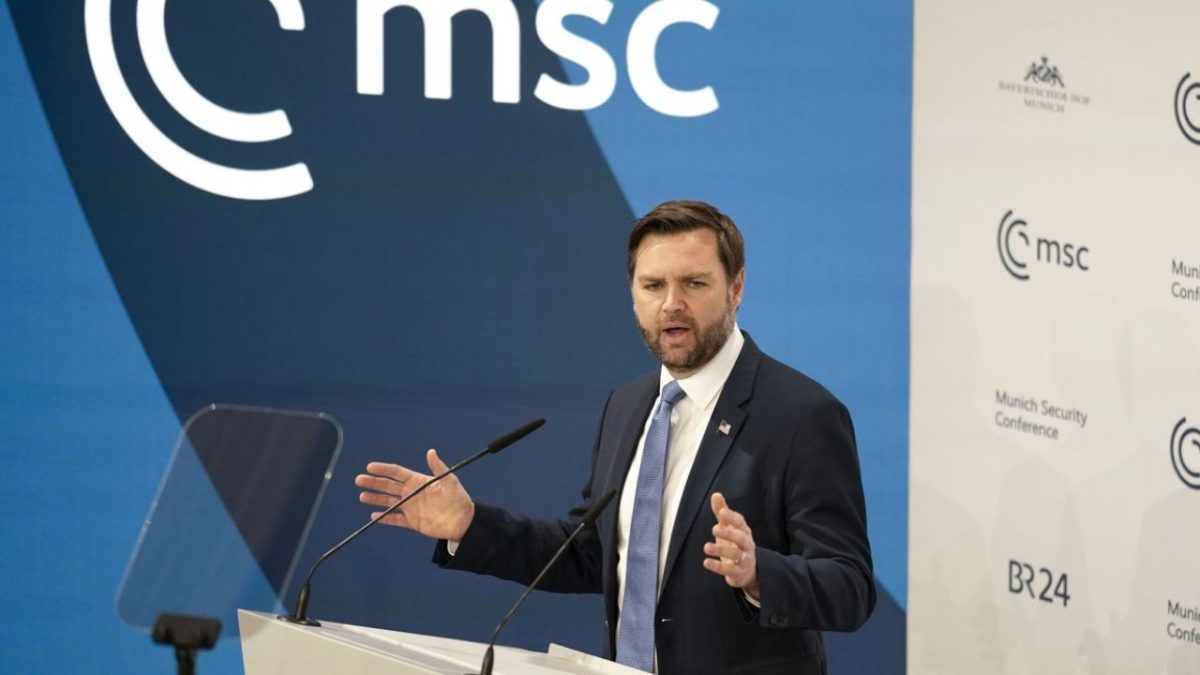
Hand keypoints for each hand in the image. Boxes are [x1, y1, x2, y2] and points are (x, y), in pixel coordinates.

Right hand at [354, 449, 474, 541]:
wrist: (463, 521)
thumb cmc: (458, 498)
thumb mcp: (449, 481)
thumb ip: (438, 468)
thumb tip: (431, 451)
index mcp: (418, 481)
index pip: (397, 473)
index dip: (384, 469)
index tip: (370, 467)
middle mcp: (412, 493)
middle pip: (389, 486)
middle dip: (374, 482)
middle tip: (359, 480)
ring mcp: (411, 507)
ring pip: (389, 502)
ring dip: (376, 499)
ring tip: (362, 496)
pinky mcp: (412, 522)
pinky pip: (395, 519)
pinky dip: (385, 518)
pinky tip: (374, 516)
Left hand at [702, 492, 759, 600]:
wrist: (748, 570)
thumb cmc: (735, 544)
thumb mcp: (728, 527)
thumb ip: (722, 512)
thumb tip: (715, 494)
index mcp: (744, 531)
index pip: (740, 522)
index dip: (731, 517)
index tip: (722, 511)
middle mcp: (747, 544)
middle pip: (741, 538)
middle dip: (729, 533)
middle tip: (714, 528)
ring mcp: (745, 559)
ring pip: (736, 554)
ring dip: (721, 550)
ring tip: (706, 547)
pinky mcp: (739, 573)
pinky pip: (730, 570)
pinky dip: (718, 567)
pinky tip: (706, 562)